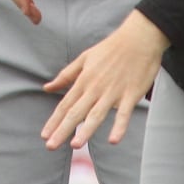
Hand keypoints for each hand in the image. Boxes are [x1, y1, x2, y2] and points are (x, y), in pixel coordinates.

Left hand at [41, 11, 166, 149]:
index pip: (65, 104)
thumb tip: (47, 88)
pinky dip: (119, 127)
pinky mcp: (130, 94)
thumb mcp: (84, 58)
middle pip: (76, 112)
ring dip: (86, 130)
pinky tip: (113, 140)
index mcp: (84, 80)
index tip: (44, 135)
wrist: (139, 38)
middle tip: (50, 146)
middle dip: (62, 130)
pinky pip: (124, 113)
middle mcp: (95, 88)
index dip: (54, 120)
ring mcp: (113, 92)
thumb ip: (66, 75)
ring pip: (96, 114)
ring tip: (75, 145)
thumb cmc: (111, 48)